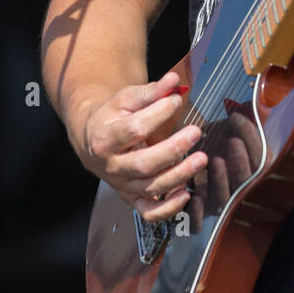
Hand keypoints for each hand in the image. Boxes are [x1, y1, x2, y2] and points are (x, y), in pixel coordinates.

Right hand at [79, 71, 207, 222]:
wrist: (92, 139)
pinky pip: (149, 212)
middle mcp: (112, 166)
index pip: (135, 129)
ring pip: (150, 188)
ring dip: (179, 175)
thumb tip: (173, 81)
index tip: (175, 101)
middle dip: (173, 149)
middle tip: (195, 132)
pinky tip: (186, 193)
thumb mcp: (125, 99)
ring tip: (200, 159)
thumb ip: (150, 91)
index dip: (158, 114)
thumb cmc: (111, 117)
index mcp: (105, 138)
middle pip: (144, 163)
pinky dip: (168, 208)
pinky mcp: (132, 198)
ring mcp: (122, 185)